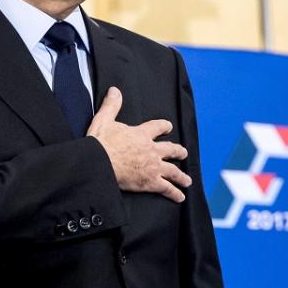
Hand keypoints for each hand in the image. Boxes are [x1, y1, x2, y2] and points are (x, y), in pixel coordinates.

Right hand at [87, 87, 190, 202]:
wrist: (100, 163)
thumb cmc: (100, 143)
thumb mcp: (104, 120)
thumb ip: (111, 106)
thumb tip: (114, 90)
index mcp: (141, 134)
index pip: (157, 127)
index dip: (164, 126)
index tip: (168, 127)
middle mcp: (151, 150)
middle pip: (171, 150)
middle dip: (178, 152)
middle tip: (184, 153)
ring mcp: (153, 167)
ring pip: (173, 171)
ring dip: (181, 176)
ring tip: (187, 180)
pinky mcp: (150, 182)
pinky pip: (167, 188)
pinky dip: (175, 193)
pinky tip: (180, 197)